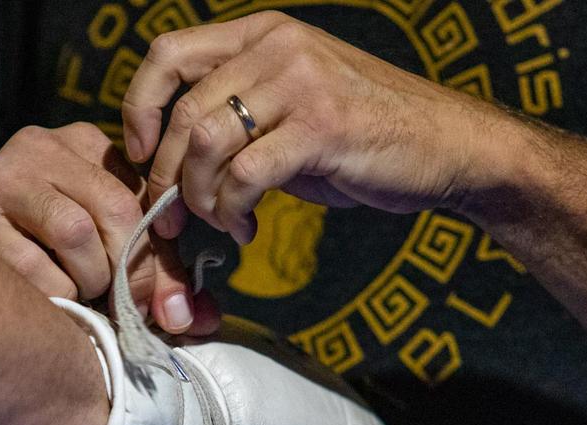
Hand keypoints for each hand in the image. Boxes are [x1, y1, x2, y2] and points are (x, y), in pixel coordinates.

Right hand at [0, 122, 218, 333]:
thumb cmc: (51, 259)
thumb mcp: (115, 254)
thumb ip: (161, 278)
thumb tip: (200, 320)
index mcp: (84, 143)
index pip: (141, 194)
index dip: (154, 253)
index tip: (155, 298)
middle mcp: (40, 144)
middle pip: (114, 210)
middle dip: (125, 273)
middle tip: (118, 305)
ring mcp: (2, 175)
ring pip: (75, 233)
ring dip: (86, 281)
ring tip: (75, 293)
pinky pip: (32, 266)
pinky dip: (50, 295)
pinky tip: (40, 295)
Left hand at [121, 11, 507, 243]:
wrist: (448, 148)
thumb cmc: (363, 134)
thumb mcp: (292, 104)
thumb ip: (237, 113)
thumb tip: (169, 160)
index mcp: (263, 34)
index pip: (168, 54)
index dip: (139, 108)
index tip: (138, 156)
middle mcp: (277, 47)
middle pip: (183, 113)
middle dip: (164, 177)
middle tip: (171, 216)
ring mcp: (301, 83)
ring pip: (206, 145)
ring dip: (200, 199)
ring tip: (220, 223)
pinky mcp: (322, 127)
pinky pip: (245, 176)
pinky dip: (233, 212)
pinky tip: (246, 229)